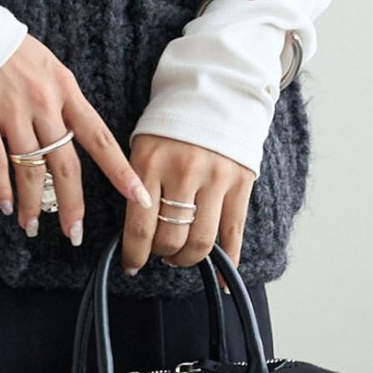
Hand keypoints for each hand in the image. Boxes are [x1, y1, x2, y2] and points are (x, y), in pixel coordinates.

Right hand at [0, 34, 153, 244]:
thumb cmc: (9, 48)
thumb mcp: (48, 66)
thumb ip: (62, 99)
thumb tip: (73, 135)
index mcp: (65, 90)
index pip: (99, 138)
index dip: (120, 171)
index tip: (139, 197)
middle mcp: (43, 105)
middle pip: (65, 164)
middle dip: (72, 204)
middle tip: (74, 234)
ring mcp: (11, 112)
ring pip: (30, 170)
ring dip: (33, 204)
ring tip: (33, 226)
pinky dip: (1, 189)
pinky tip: (6, 206)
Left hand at [121, 132, 256, 287]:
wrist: (212, 93)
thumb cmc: (171, 126)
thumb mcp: (143, 147)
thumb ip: (139, 185)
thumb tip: (134, 235)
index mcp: (150, 163)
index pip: (139, 225)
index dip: (134, 254)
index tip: (131, 265)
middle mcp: (183, 172)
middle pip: (171, 238)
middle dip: (161, 254)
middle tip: (158, 254)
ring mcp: (215, 179)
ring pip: (201, 242)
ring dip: (188, 259)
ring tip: (180, 256)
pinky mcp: (240, 184)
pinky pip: (234, 233)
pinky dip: (229, 262)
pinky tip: (221, 279)